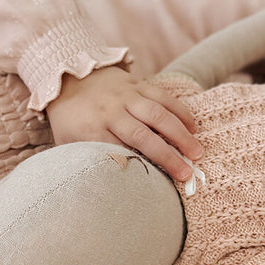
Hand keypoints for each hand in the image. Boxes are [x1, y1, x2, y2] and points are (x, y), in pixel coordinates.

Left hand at [45, 65, 201, 182]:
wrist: (67, 77)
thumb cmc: (71, 119)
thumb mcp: (69, 142)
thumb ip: (86, 159)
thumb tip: (101, 186)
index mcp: (91, 129)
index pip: (118, 151)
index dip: (139, 167)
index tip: (157, 185)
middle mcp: (110, 112)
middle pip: (142, 135)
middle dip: (167, 155)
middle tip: (187, 173)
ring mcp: (125, 96)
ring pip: (157, 114)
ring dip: (180, 134)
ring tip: (196, 152)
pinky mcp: (137, 84)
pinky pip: (162, 96)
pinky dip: (180, 111)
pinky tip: (193, 127)